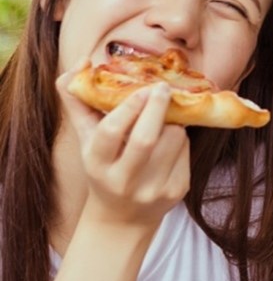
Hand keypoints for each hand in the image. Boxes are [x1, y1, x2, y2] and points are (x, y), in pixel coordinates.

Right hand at [57, 64, 190, 228]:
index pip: (110, 132)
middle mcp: (123, 180)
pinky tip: (170, 141)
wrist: (123, 217)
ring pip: (172, 140)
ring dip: (172, 122)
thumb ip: (78, 102)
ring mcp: (152, 188)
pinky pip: (186, 152)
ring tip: (162, 120)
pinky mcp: (176, 191)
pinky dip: (180, 139)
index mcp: (96, 164)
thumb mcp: (86, 140)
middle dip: (157, 108)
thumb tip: (81, 63)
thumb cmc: (104, 167)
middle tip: (162, 87)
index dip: (128, 107)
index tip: (142, 88)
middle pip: (145, 139)